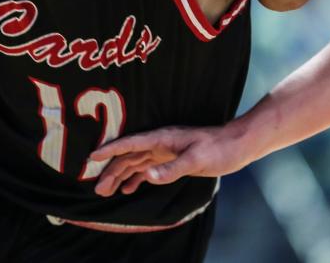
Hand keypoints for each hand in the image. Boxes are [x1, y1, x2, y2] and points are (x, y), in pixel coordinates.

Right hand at [89, 125, 241, 197]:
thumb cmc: (218, 149)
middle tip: (97, 189)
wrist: (237, 145)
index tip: (91, 157)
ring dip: (120, 176)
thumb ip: (171, 168)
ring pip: (135, 164)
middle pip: (128, 157)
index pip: (130, 143)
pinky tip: (128, 189)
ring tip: (105, 191)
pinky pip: (147, 169)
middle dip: (110, 171)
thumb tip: (146, 176)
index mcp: (161, 139)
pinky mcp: (172, 160)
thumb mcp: (196, 159)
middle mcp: (159, 144)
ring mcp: (165, 152)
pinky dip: (135, 178)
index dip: (110, 149)